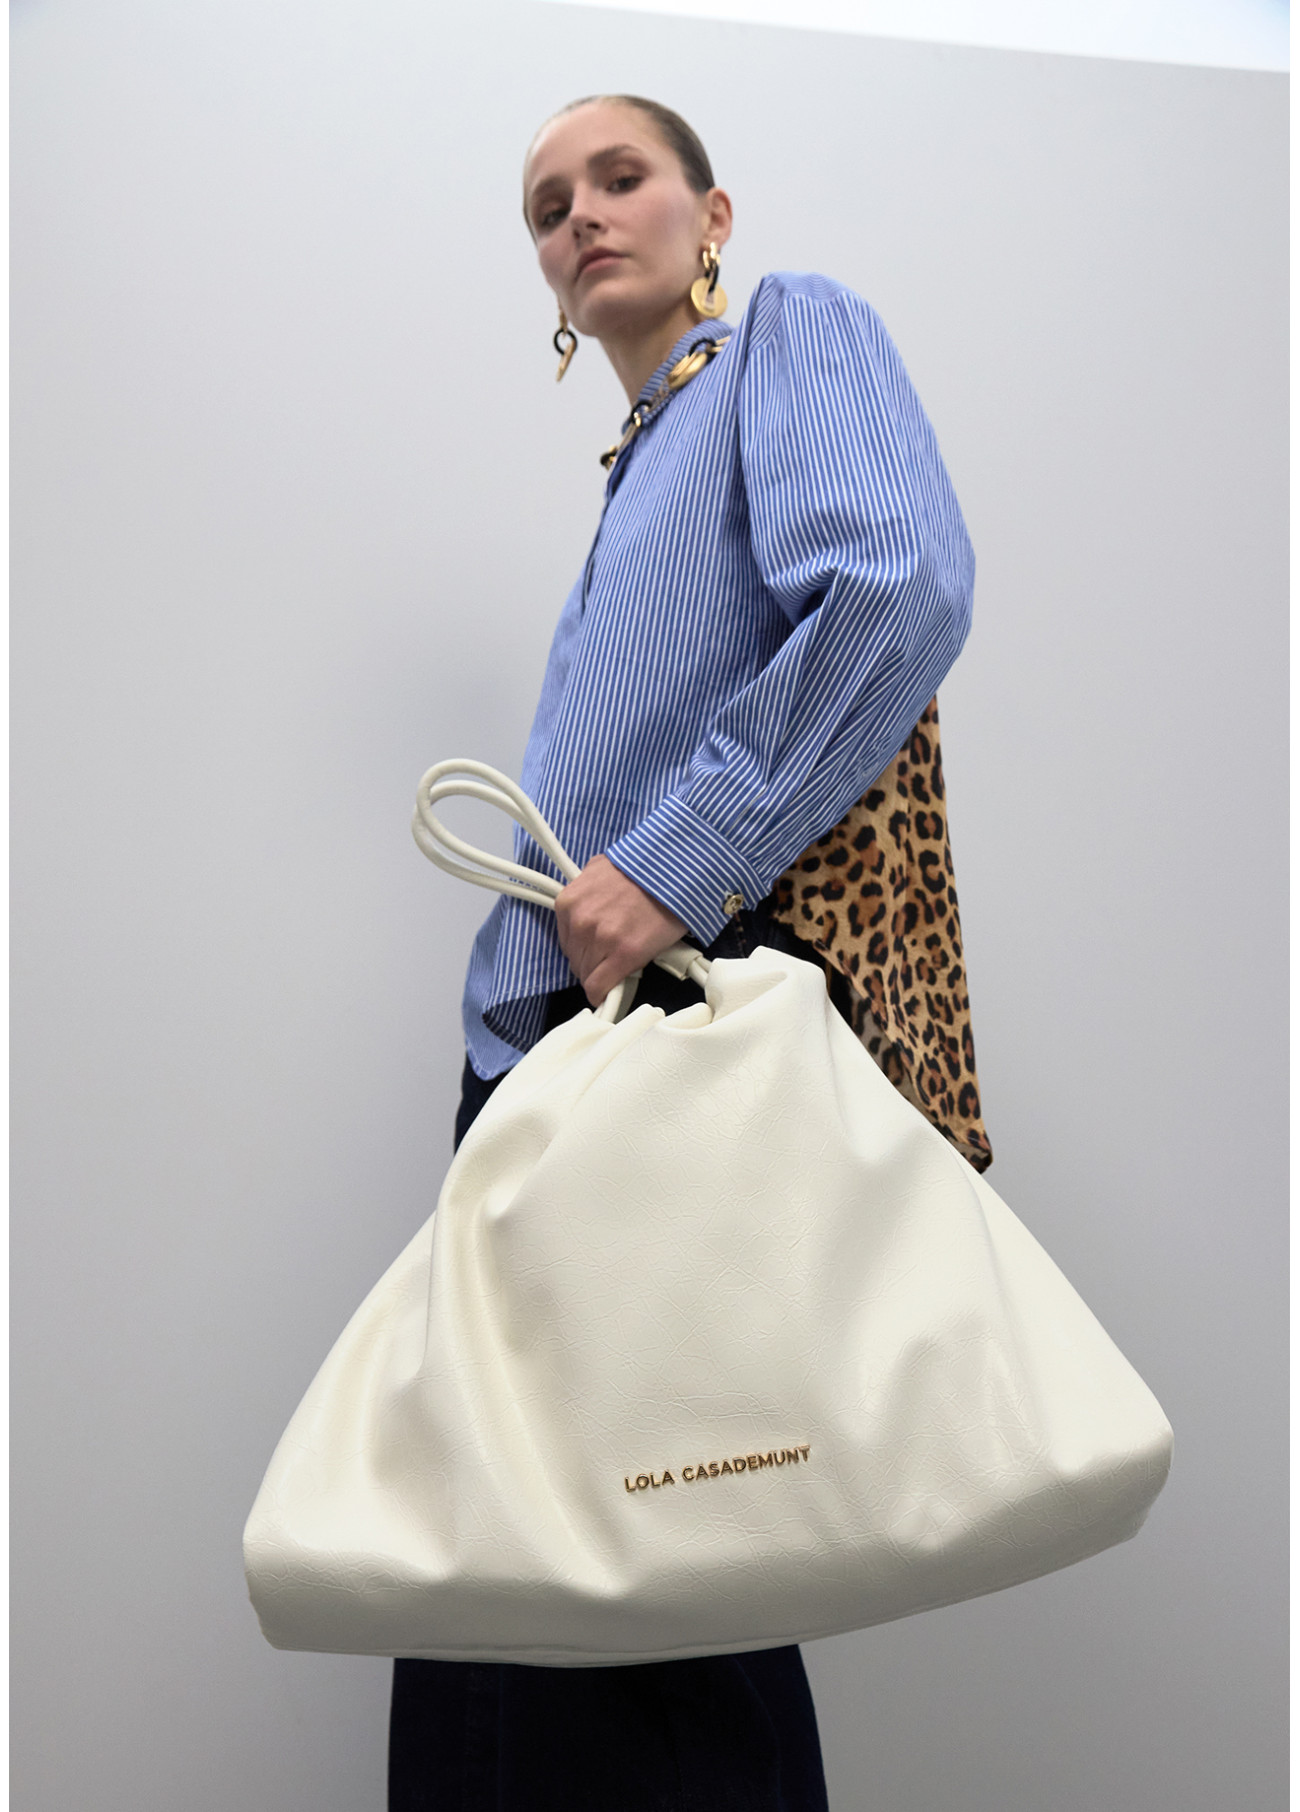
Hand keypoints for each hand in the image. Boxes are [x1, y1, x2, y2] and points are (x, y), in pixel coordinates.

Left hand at [554, 855, 688, 1006]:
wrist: (675, 872)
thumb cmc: (644, 868)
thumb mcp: (600, 869)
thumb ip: (585, 891)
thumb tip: (584, 905)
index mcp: (569, 903)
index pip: (566, 941)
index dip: (584, 947)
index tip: (597, 948)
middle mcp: (580, 922)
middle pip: (576, 960)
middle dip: (593, 960)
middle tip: (613, 955)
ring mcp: (601, 940)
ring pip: (587, 976)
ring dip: (602, 974)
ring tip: (621, 964)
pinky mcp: (624, 955)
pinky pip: (600, 987)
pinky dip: (603, 993)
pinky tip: (611, 992)